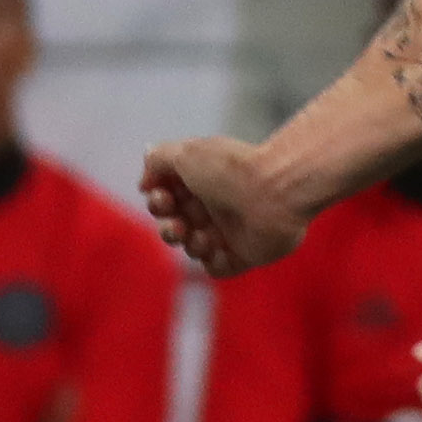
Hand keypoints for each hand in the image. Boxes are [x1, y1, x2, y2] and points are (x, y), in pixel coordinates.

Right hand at [139, 136, 307, 278]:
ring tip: (204, 236)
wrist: (276, 192)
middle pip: (176, 225)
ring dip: (191, 244)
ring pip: (193, 248)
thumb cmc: (229, 171)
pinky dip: (213, 263)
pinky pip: (217, 268)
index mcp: (201, 180)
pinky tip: (220, 250)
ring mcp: (230, 231)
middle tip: (178, 224)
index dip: (158, 200)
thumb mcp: (185, 153)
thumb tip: (145, 180)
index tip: (161, 196)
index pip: (168, 197)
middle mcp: (214, 205)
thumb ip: (158, 160)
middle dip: (169, 228)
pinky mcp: (244, 254)